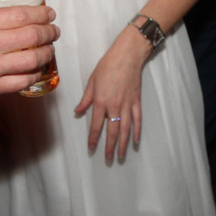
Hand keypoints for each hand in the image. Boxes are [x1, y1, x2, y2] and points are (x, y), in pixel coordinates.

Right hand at [0, 0, 59, 96]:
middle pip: (32, 36)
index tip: (49, 13)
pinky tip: (36, 67)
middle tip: (54, 30)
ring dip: (47, 53)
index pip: (22, 15)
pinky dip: (34, 73)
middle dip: (49, 31)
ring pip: (32, 60)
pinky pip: (22, 81)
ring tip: (49, 48)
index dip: (42, 13)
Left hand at [74, 28, 146, 162]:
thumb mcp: (92, 81)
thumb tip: (78, 111)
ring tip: (121, 156)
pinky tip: (135, 142)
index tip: (92, 148)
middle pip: (112, 131)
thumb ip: (86, 99)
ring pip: (125, 129)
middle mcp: (114, 106)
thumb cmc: (107, 66)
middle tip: (108, 159)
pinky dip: (137, 131)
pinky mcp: (136, 102)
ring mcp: (127, 105)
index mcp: (100, 102)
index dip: (94, 138)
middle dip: (110, 147)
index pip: (96, 125)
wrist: (127, 56)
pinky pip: (137, 120)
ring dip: (123, 144)